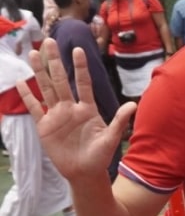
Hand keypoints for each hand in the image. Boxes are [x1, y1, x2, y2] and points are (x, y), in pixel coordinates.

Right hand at [19, 39, 135, 181]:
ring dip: (39, 72)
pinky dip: (27, 96)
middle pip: (61, 80)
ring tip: (34, 54)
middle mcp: (71, 108)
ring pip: (46, 89)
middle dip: (55, 61)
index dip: (81, 67)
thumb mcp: (111, 139)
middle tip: (49, 41)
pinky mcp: (45, 126)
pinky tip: (20, 83)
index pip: (83, 83)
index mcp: (87, 108)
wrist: (85, 173)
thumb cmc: (100, 156)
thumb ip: (119, 121)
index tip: (78, 49)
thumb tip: (134, 105)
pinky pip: (35, 108)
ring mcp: (56, 115)